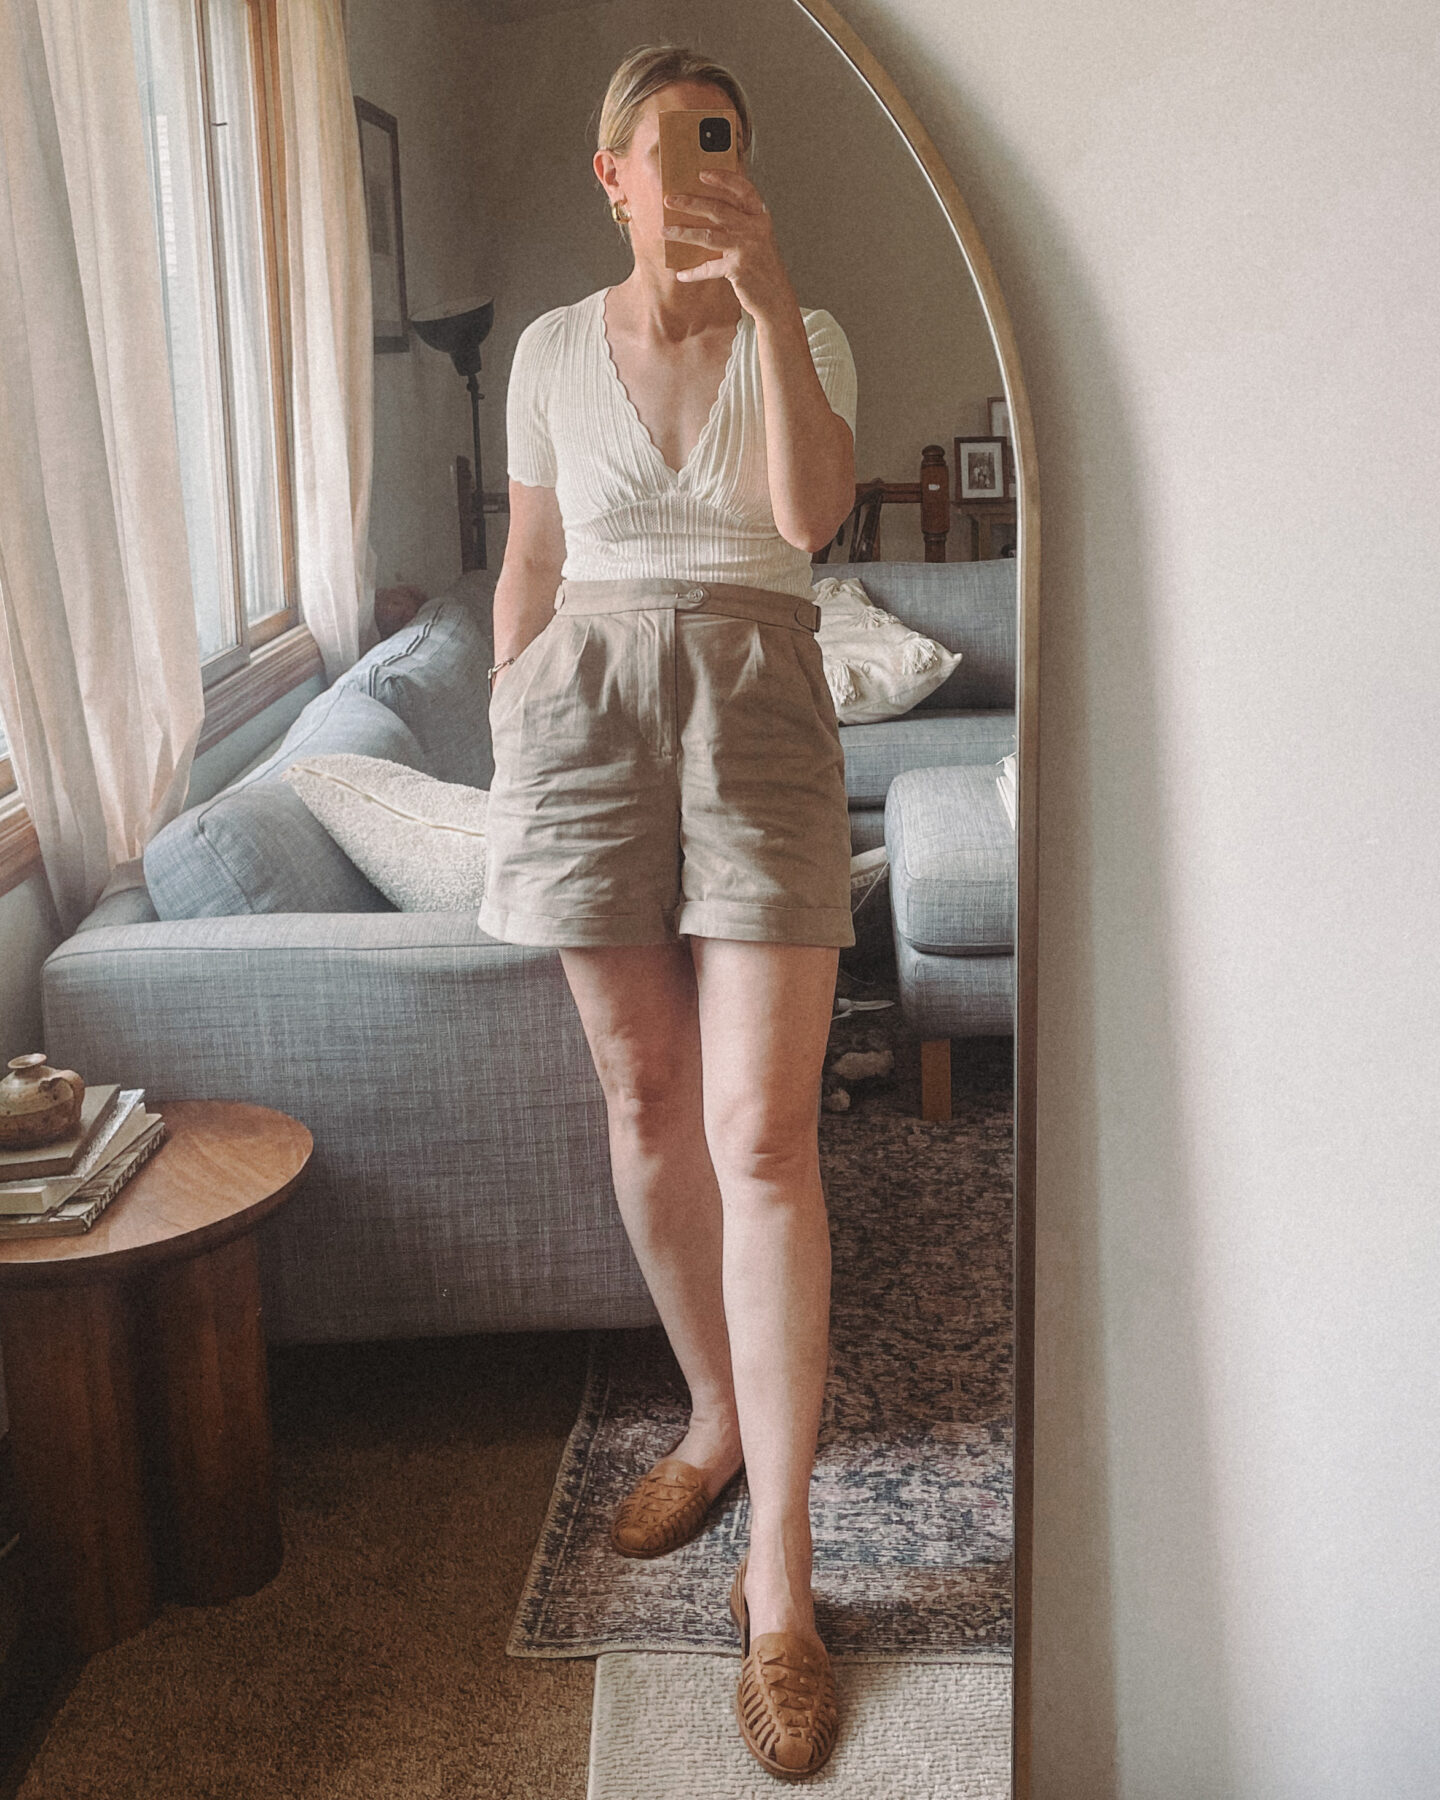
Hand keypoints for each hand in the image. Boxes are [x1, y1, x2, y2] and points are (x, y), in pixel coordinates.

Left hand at [663, 168, 795, 322]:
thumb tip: (705, 211)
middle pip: (718, 209)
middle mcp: (755, 229)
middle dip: (690, 203)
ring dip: (683, 232)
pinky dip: (694, 272)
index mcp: (760, 217)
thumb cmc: (763, 267)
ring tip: (665, 231)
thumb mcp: (757, 239)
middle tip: (669, 200)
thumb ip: (739, 223)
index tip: (703, 173)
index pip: (744, 190)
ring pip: (708, 235)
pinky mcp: (738, 268)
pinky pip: (709, 268)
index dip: (724, 178)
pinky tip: (681, 274)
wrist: (776, 297)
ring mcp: (747, 248)